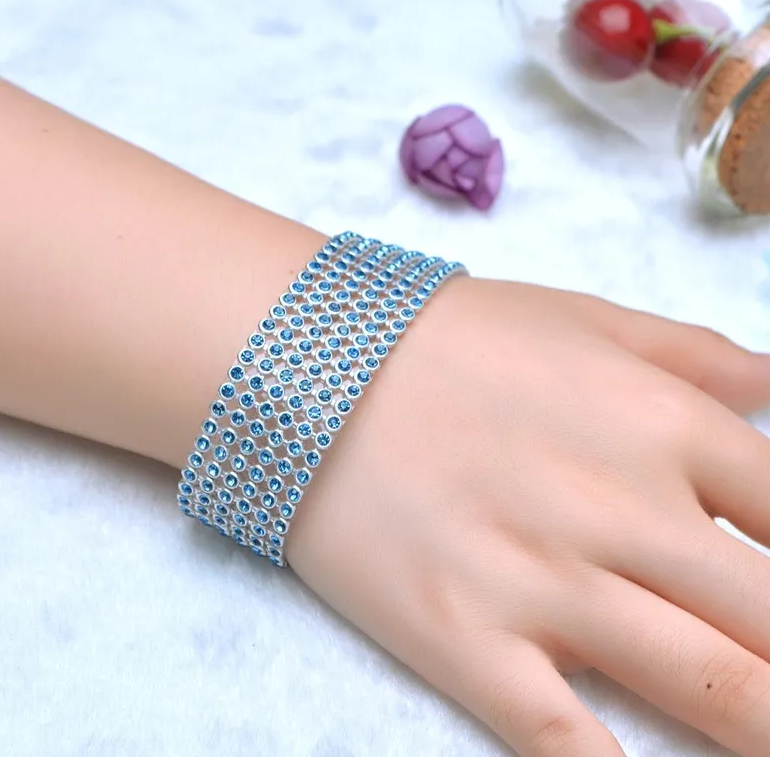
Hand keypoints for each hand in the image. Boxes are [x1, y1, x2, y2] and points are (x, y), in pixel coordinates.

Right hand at [287, 277, 769, 756]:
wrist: (308, 365)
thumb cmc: (449, 336)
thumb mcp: (580, 318)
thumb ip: (690, 354)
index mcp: (659, 425)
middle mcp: (621, 511)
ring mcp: (543, 585)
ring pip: (709, 691)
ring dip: (758, 724)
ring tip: (764, 727)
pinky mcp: (466, 638)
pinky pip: (566, 740)